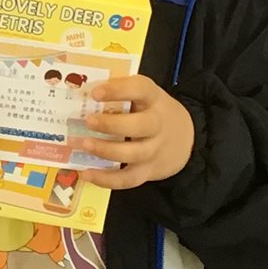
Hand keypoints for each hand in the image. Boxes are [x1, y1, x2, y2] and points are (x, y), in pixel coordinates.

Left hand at [70, 74, 195, 189]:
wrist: (184, 138)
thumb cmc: (152, 111)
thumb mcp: (145, 96)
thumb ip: (121, 92)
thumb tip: (83, 92)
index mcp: (154, 98)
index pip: (140, 89)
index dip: (118, 90)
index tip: (95, 93)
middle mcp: (158, 124)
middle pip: (140, 126)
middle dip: (112, 125)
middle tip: (88, 121)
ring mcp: (155, 150)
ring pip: (133, 154)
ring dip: (106, 150)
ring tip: (84, 145)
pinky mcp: (148, 171)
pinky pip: (128, 179)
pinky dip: (106, 179)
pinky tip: (86, 173)